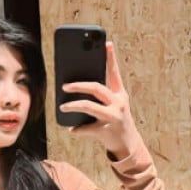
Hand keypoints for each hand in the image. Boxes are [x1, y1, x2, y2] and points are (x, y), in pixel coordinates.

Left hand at [59, 41, 140, 159]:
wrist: (128, 145)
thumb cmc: (116, 122)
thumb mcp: (113, 107)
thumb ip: (100, 97)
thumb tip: (75, 89)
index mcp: (120, 95)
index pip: (114, 73)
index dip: (110, 58)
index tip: (106, 43)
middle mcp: (119, 103)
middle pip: (96, 88)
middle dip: (78, 85)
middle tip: (65, 86)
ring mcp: (113, 117)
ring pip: (88, 106)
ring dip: (73, 105)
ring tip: (62, 107)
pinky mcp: (106, 131)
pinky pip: (86, 128)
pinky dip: (77, 129)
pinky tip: (72, 129)